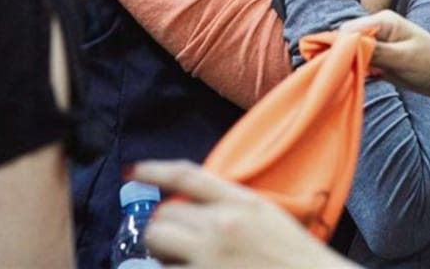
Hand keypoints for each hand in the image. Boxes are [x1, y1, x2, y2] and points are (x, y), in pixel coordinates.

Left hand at [135, 161, 354, 268]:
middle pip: (163, 216)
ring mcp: (210, 259)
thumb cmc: (296, 258)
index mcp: (242, 203)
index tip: (133, 170)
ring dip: (163, 256)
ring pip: (158, 246)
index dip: (154, 170)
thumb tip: (193, 207)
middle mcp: (222, 226)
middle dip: (163, 230)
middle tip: (175, 245)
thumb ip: (232, 207)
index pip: (186, 176)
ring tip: (183, 264)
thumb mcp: (268, 218)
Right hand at [338, 10, 429, 97]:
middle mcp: (378, 29)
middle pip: (347, 40)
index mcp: (383, 21)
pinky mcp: (381, 57)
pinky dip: (360, 72)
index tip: (335, 67)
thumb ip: (374, 51)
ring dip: (351, 66)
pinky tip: (367, 80)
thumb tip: (345, 46)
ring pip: (352, 53)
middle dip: (343, 58)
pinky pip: (361, 62)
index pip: (348, 30)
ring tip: (358, 78)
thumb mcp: (402, 58)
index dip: (338, 47)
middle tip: (345, 76)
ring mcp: (379, 43)